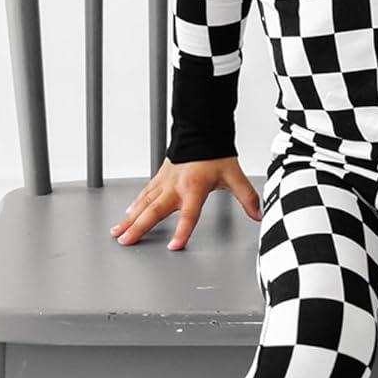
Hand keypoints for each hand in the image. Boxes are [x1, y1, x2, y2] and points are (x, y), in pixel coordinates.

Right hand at [109, 156, 262, 249]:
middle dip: (139, 227)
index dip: (182, 231)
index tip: (174, 246)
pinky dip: (134, 205)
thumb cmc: (216, 153)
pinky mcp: (160, 178)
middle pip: (155, 211)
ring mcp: (165, 182)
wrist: (201, 130)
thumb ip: (246, 196)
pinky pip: (144, 194)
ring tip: (118, 233)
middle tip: (127, 241)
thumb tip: (259, 214)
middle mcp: (175, 186)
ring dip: (130, 219)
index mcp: (194, 187)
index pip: (188, 214)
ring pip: (144, 203)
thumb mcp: (234, 175)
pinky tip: (127, 215)